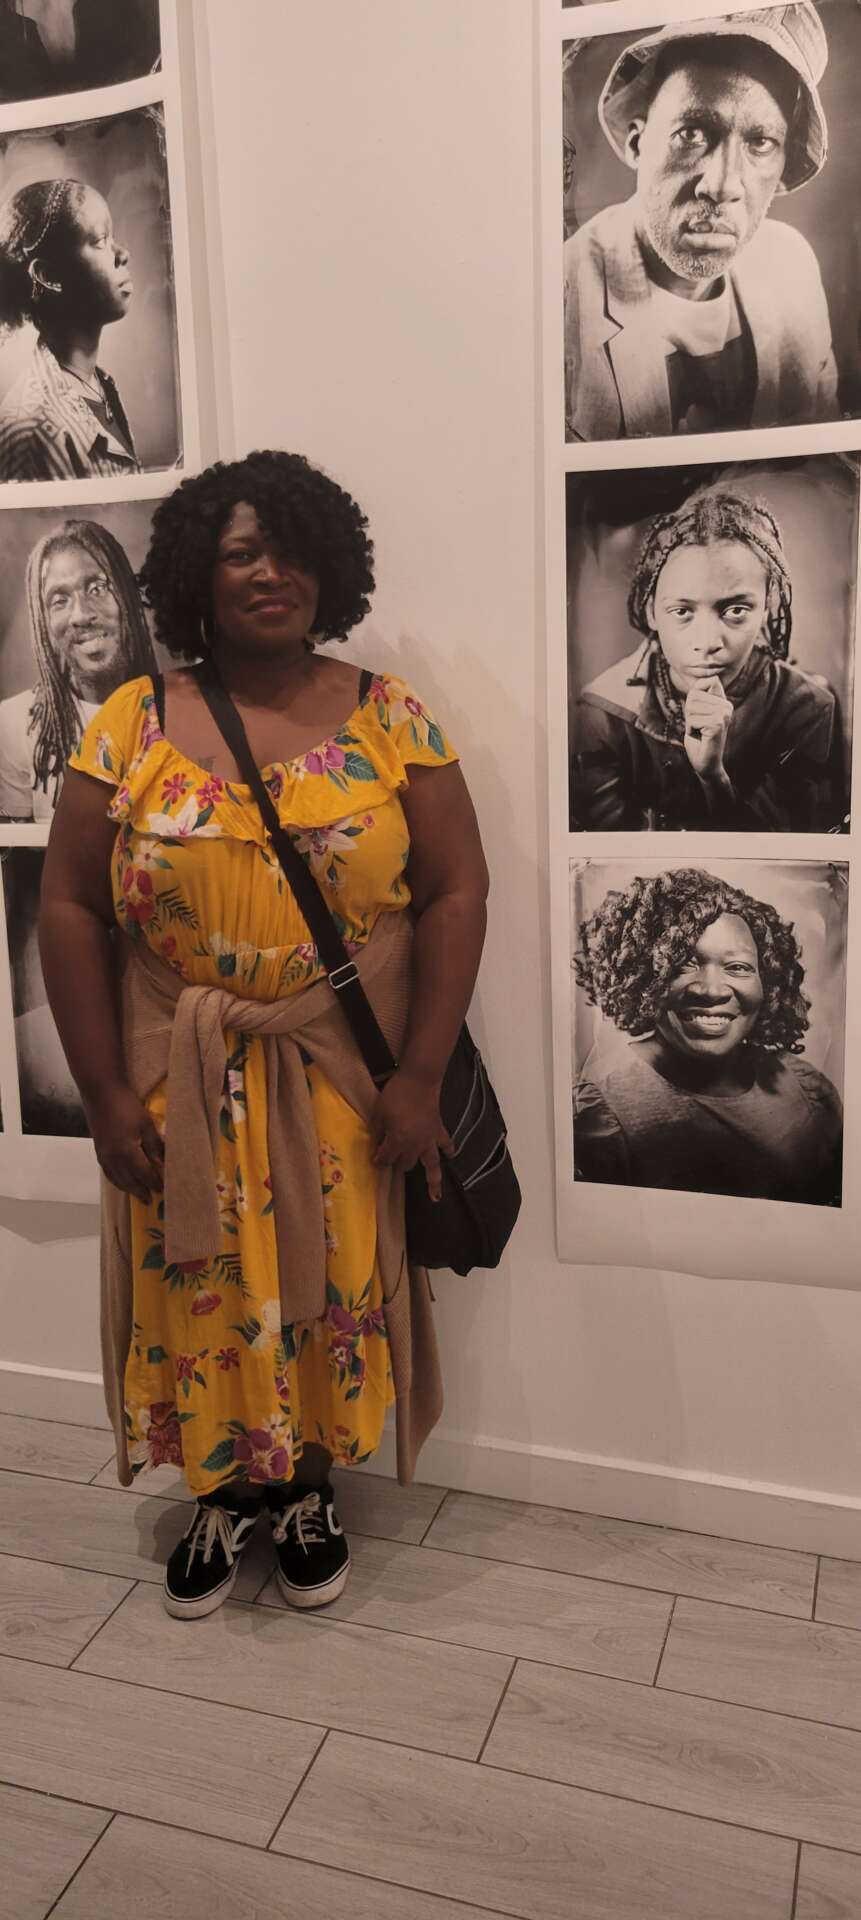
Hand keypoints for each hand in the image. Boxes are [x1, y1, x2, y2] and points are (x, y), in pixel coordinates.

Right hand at [85, 1082, 163, 1202]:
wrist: (101, 1093)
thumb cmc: (127, 1106)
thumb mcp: (146, 1125)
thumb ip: (154, 1147)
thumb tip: (162, 1165)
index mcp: (127, 1153)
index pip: (144, 1174)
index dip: (154, 1182)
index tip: (163, 1190)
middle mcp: (113, 1159)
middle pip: (129, 1181)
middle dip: (141, 1191)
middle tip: (150, 1200)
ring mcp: (103, 1156)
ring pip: (117, 1179)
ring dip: (128, 1188)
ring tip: (138, 1195)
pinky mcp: (99, 1151)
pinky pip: (108, 1172)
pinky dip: (116, 1180)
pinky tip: (121, 1181)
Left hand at [370, 1068, 452, 1201]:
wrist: (419, 1079)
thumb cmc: (395, 1094)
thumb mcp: (379, 1112)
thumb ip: (377, 1129)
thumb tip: (376, 1141)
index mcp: (398, 1141)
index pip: (385, 1158)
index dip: (378, 1160)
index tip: (374, 1161)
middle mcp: (415, 1145)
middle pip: (405, 1164)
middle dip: (398, 1165)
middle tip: (393, 1163)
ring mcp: (429, 1139)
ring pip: (431, 1165)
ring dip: (433, 1181)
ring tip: (435, 1196)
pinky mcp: (438, 1129)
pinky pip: (446, 1143)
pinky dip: (449, 1150)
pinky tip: (451, 1156)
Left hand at [683, 676, 732, 780]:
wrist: (706, 764)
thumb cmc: (699, 739)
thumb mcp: (697, 713)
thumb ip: (698, 697)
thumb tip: (704, 681)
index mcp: (723, 702)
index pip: (708, 680)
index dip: (695, 694)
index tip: (698, 711)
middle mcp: (727, 706)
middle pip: (694, 695)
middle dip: (689, 713)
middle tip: (698, 727)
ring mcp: (724, 714)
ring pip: (691, 708)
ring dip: (690, 723)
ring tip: (699, 732)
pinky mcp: (717, 724)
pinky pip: (692, 720)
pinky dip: (691, 730)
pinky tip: (700, 737)